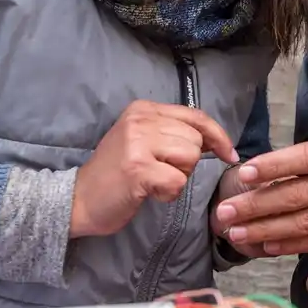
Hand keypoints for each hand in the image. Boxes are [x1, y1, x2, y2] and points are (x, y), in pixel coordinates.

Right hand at [71, 101, 238, 238]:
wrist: (79, 198)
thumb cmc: (116, 174)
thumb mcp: (142, 141)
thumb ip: (173, 133)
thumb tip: (214, 140)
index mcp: (143, 109)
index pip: (196, 116)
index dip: (217, 136)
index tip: (228, 153)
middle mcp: (140, 120)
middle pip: (194, 140)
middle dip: (186, 163)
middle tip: (160, 172)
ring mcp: (137, 143)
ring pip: (189, 159)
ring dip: (177, 177)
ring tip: (153, 180)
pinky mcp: (137, 168)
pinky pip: (177, 182)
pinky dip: (168, 193)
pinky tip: (149, 192)